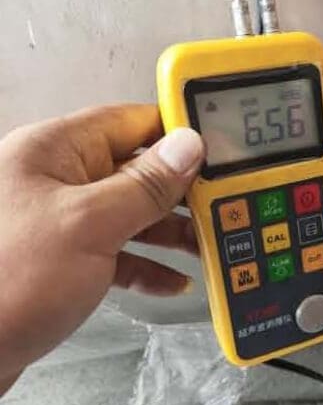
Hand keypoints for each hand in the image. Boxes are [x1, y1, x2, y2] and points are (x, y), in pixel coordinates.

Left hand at [0, 105, 203, 393]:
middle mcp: (58, 180)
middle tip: (219, 203)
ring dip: (169, 232)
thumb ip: (144, 185)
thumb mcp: (89, 225)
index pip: (130, 122)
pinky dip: (146, 265)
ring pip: (130, 214)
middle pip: (136, 171)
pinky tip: (172, 281)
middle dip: (180, 191)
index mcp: (56, 151)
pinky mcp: (63, 259)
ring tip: (205, 245)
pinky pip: (117, 252)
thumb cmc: (3, 282)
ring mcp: (62, 221)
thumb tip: (187, 147)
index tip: (216, 144)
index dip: (176, 130)